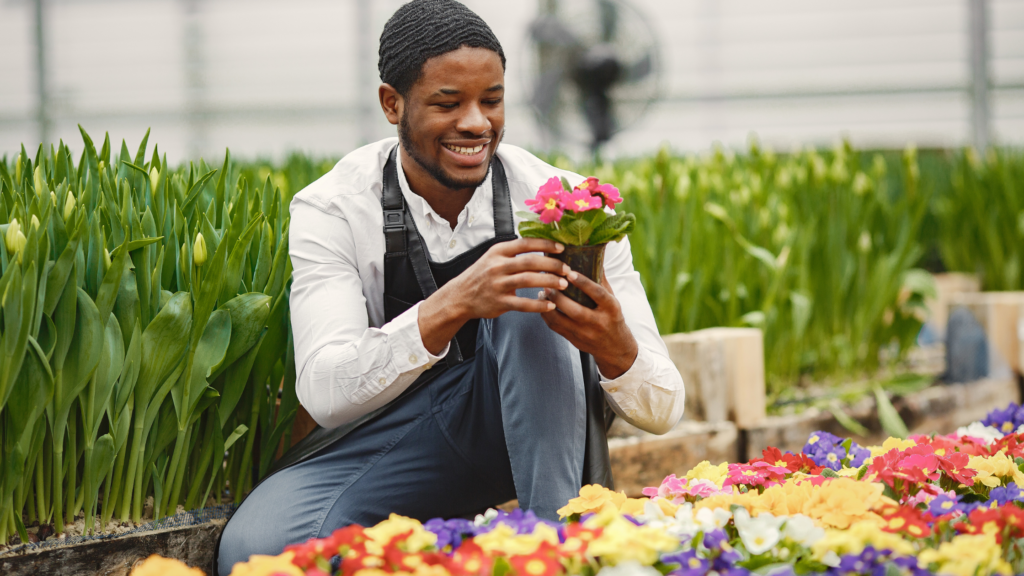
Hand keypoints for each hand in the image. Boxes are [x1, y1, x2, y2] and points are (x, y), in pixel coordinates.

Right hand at [418, 238, 569, 353]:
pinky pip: (523, 304)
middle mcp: (498, 266)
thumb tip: (542, 247)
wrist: (461, 296)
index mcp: (498, 251)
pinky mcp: (499, 302)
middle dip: (553, 265)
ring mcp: (498, 284)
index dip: (545, 245)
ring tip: (564, 284)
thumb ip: (514, 252)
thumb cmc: (482, 275)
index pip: (525, 244)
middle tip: (567, 269)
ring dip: (550, 282)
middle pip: (531, 262)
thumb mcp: (493, 257)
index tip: (561, 249)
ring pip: (529, 280)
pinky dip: (539, 304)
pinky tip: (551, 304)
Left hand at [539, 269, 638, 379]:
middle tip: (548, 283)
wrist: (615, 348)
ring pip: (562, 321)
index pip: (598, 294)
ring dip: (548, 306)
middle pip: (576, 310)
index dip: (584, 283)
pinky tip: (542, 304)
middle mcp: (599, 322)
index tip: (570, 273)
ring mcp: (585, 334)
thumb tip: (594, 253)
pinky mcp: (574, 340)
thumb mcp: (612, 298)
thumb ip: (601, 279)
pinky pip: (556, 328)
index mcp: (611, 309)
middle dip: (559, 297)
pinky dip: (546, 316)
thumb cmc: (612, 317)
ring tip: (542, 292)